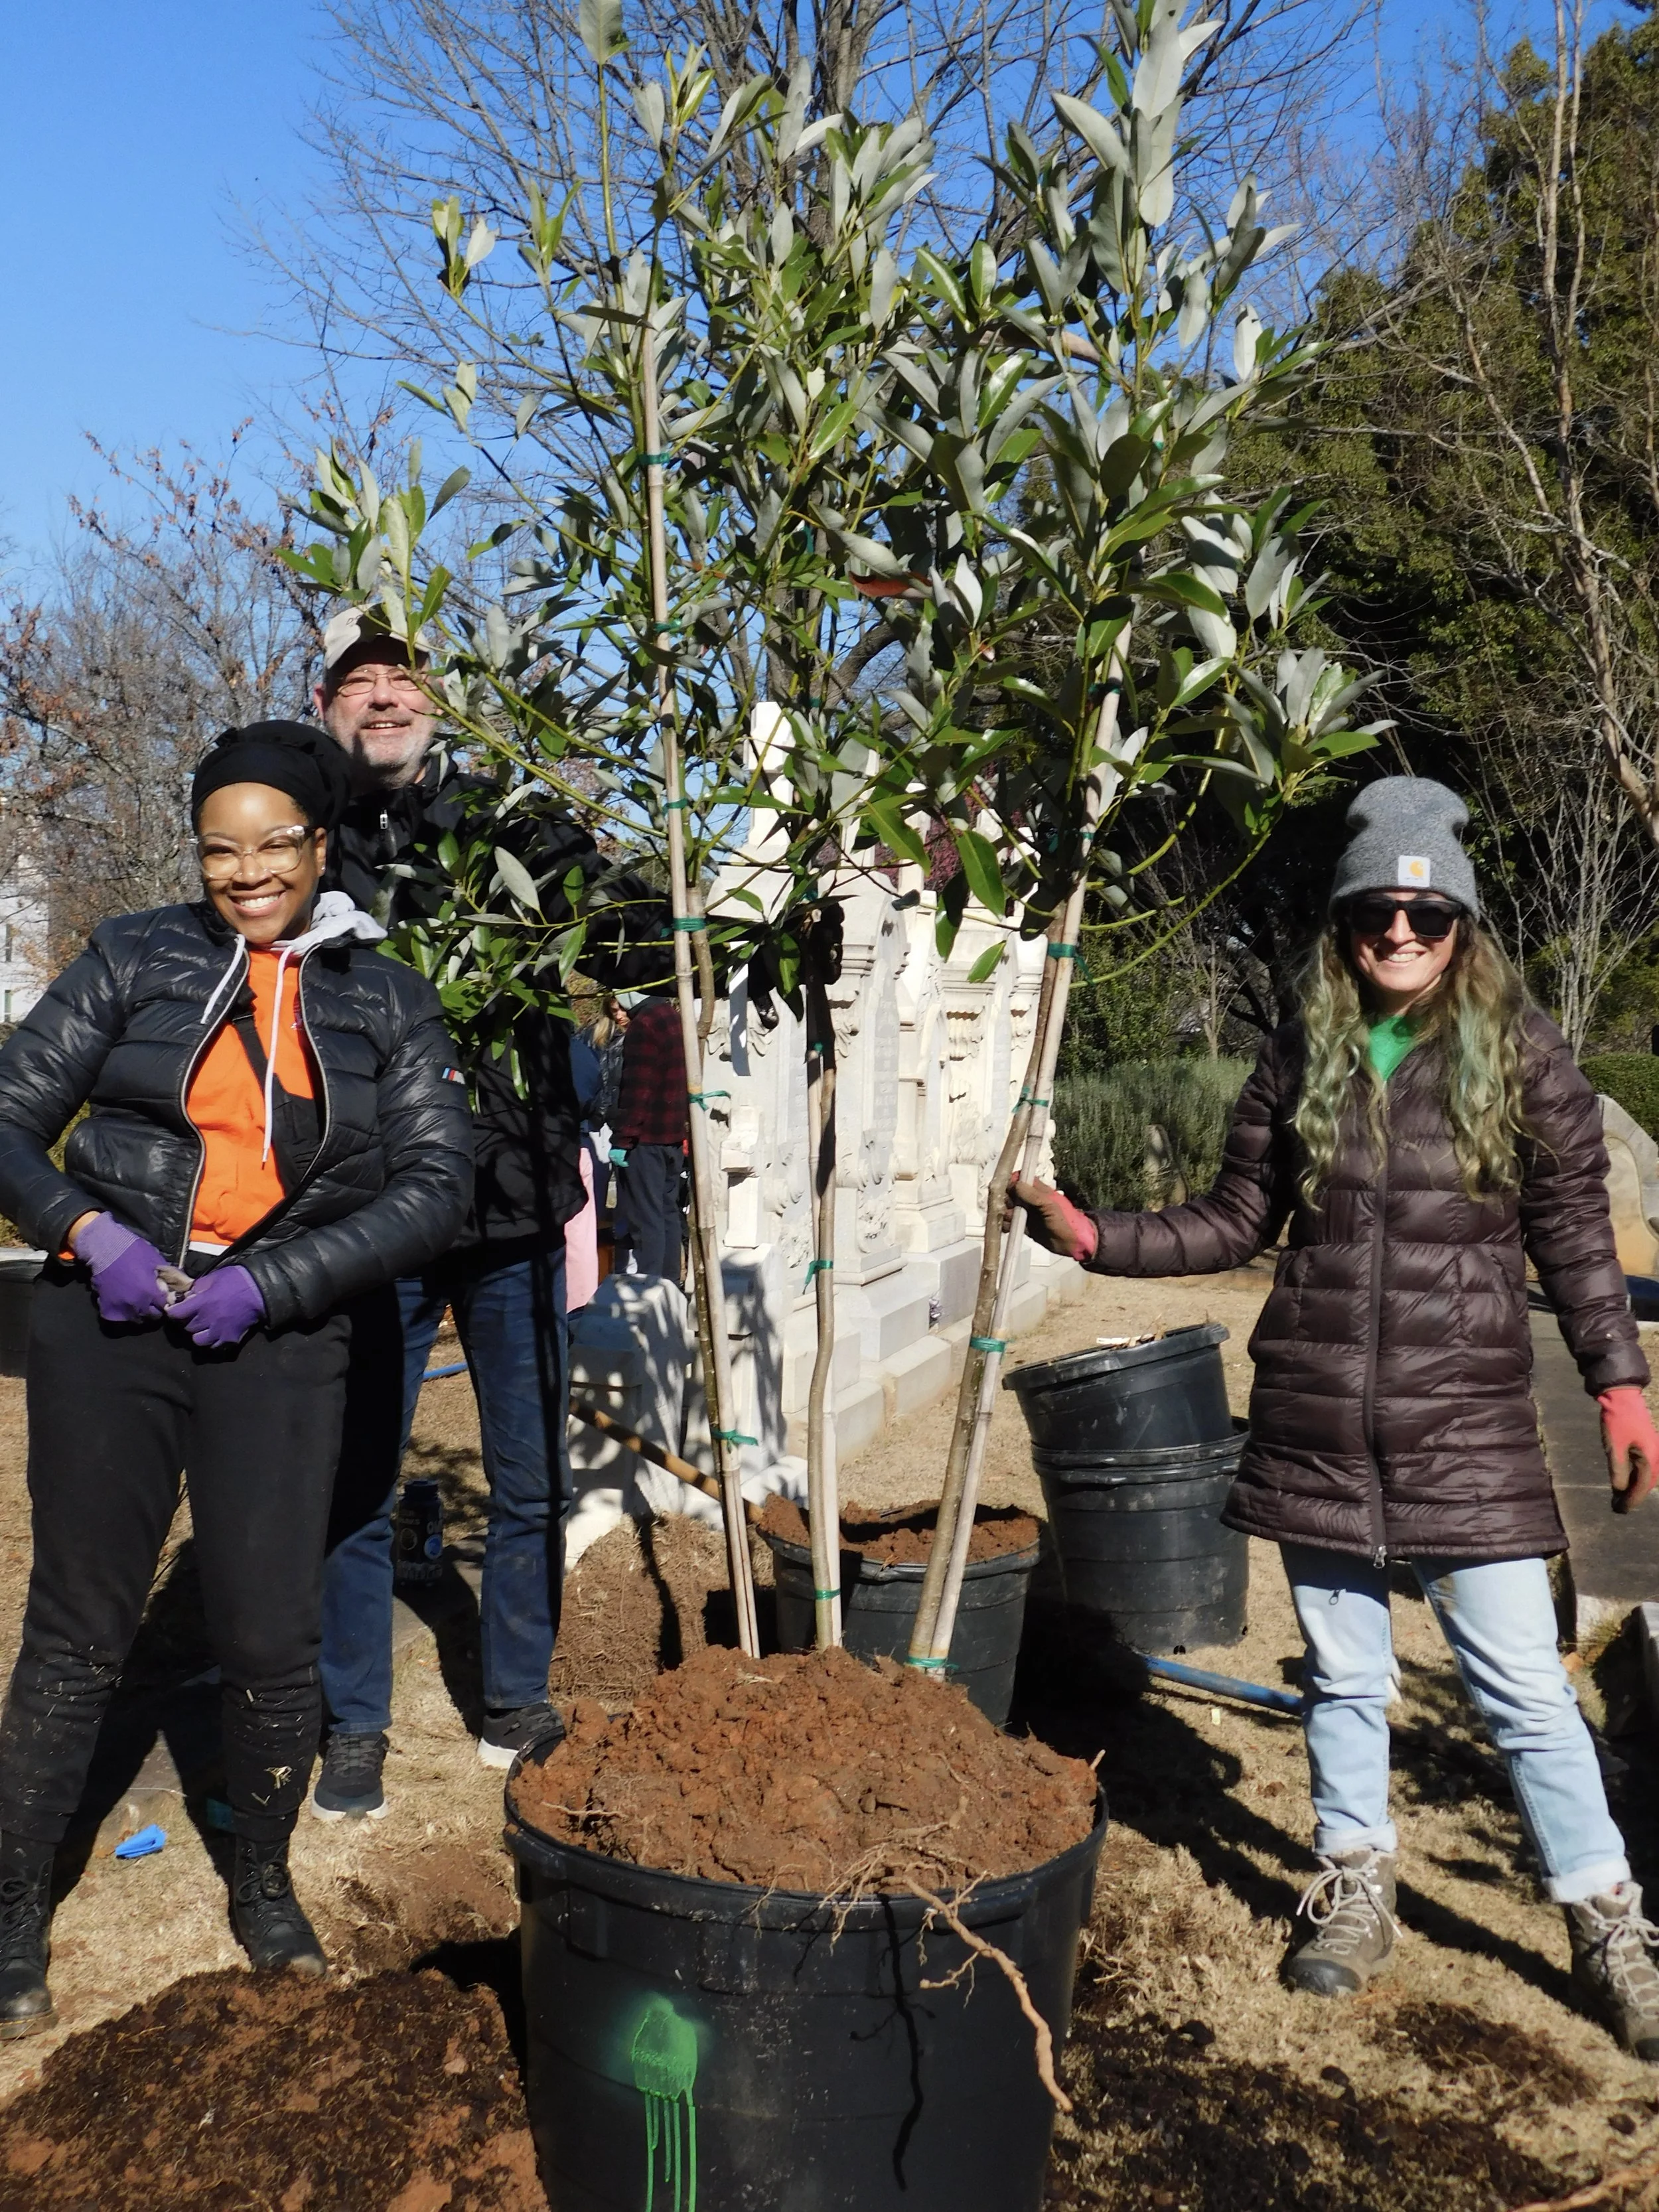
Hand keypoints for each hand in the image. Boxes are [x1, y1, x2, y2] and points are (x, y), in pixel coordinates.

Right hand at [72, 1212, 170, 1325]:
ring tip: (139, 1304)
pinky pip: (118, 1317)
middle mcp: (137, 1304)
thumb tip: (177, 1282)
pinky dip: (122, 1313)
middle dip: (154, 1310)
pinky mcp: (107, 1307)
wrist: (104, 1248)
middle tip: (153, 1303)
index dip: (165, 1302)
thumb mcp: (155, 1259)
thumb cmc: (132, 1250)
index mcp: (150, 1292)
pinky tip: (124, 1304)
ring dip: (139, 1314)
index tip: (164, 1299)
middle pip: (151, 1316)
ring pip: (135, 1319)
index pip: (164, 1306)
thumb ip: (166, 1275)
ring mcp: (120, 1307)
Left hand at [169, 1266, 265, 1349]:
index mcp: (203, 1303)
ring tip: (202, 1327)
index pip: (177, 1314)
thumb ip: (198, 1288)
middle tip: (191, 1315)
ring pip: (198, 1340)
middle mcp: (209, 1320)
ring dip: (198, 1333)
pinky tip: (214, 1333)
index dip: (172, 1312)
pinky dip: (212, 1341)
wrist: (261, 1291)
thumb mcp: (214, 1277)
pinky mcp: (231, 1340)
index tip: (173, 1310)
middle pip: (187, 1327)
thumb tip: (187, 1295)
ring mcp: (220, 1332)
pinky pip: (214, 1347)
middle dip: (186, 1321)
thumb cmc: (237, 1280)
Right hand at [1007, 1178, 1097, 1262]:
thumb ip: (1032, 1195)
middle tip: (1007, 1208)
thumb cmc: (1064, 1220)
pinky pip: (1011, 1223)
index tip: (1007, 1191)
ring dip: (1004, 1213)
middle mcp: (1030, 1200)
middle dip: (1005, 1200)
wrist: (1071, 1243)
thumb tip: (1014, 1184)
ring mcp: (1027, 1213)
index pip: (1020, 1179)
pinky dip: (1006, 1225)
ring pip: (1009, 1209)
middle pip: (1011, 1194)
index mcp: (1038, 1190)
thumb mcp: (1049, 1205)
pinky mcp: (1025, 1226)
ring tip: (1008, 1220)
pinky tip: (1007, 1228)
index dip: (1011, 1182)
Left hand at [1598, 1387, 1658, 1512]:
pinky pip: (1645, 1467)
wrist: (1622, 1397)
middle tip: (1619, 1507)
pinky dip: (1636, 1476)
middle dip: (1634, 1496)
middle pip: (1647, 1483)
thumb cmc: (1617, 1421)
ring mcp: (1654, 1450)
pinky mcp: (1649, 1446)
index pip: (1642, 1486)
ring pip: (1647, 1476)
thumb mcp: (1613, 1448)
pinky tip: (1625, 1480)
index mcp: (1650, 1458)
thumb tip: (1619, 1490)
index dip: (1632, 1500)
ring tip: (1620, 1496)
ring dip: (1636, 1486)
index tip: (1620, 1510)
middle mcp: (1656, 1456)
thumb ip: (1618, 1471)